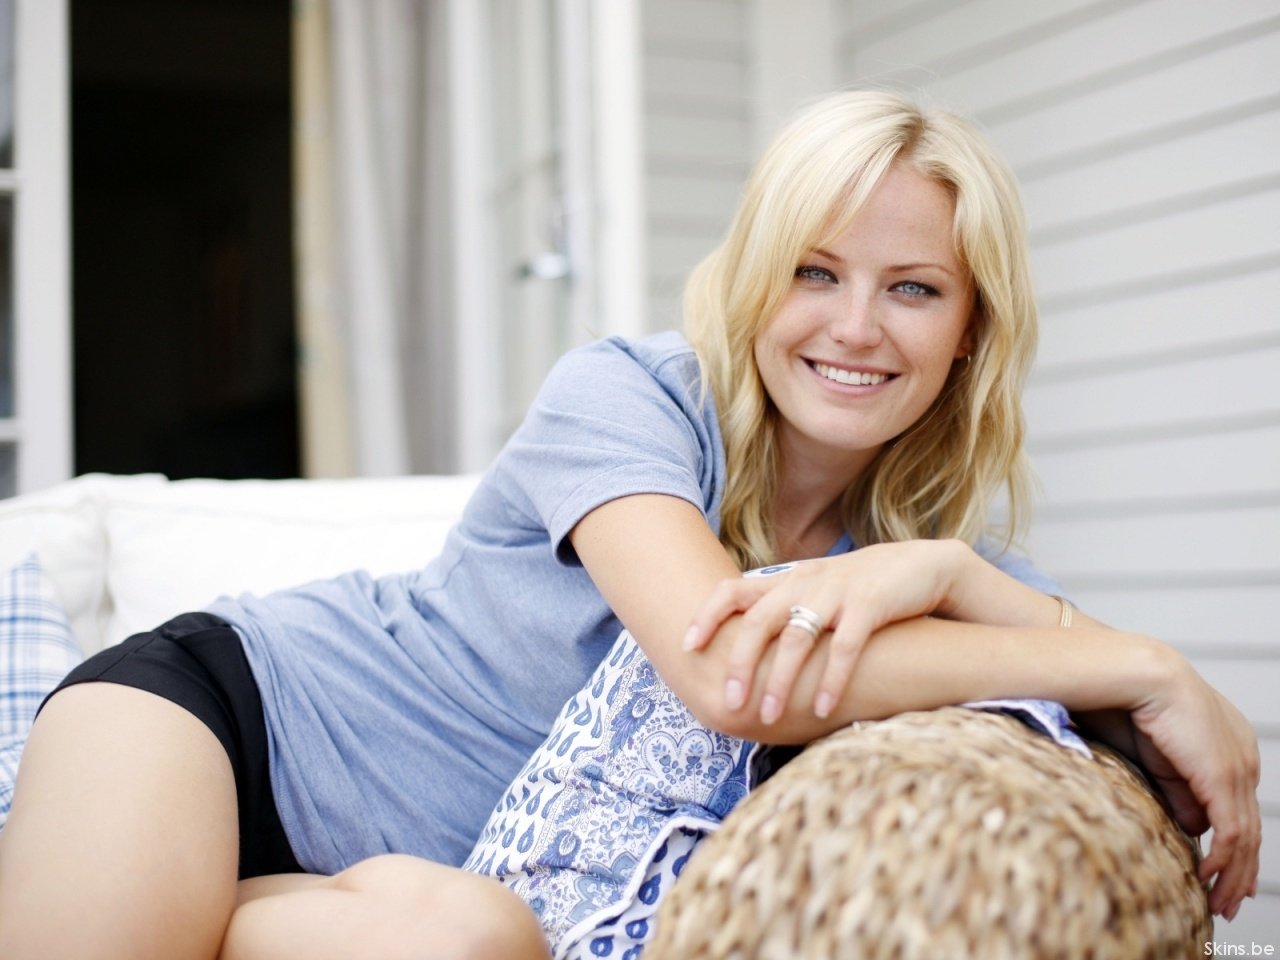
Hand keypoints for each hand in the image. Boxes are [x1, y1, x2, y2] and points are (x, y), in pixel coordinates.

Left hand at [684, 539, 965, 723]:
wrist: (926, 567)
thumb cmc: (864, 588)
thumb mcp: (818, 590)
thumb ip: (784, 608)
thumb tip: (746, 649)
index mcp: (788, 579)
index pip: (732, 590)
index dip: (706, 615)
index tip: (687, 648)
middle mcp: (806, 582)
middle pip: (757, 622)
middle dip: (739, 664)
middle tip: (729, 703)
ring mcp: (838, 591)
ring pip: (796, 638)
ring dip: (779, 681)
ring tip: (768, 716)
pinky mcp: (871, 604)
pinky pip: (845, 646)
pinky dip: (831, 680)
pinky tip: (821, 708)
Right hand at [1126, 653, 1260, 918]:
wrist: (1140, 675)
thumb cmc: (1137, 705)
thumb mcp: (1161, 760)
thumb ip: (1181, 791)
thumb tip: (1195, 826)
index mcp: (1232, 748)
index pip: (1241, 808)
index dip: (1237, 846)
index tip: (1226, 873)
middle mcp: (1244, 760)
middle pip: (1250, 828)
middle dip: (1242, 870)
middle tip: (1230, 901)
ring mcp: (1238, 770)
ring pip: (1245, 837)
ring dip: (1234, 874)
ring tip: (1222, 903)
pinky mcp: (1223, 778)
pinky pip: (1230, 832)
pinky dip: (1224, 860)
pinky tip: (1209, 876)